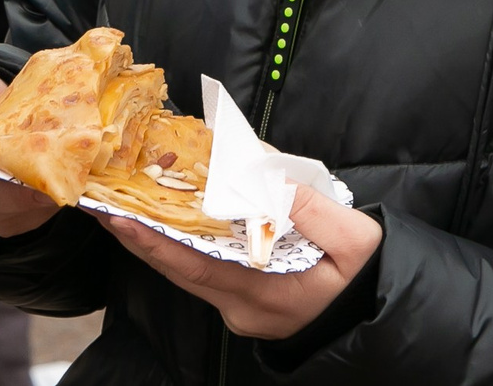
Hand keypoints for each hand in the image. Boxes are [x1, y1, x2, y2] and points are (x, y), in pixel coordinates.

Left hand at [100, 180, 379, 339]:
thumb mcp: (355, 239)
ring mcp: (243, 311)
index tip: (118, 217)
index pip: (193, 266)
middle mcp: (244, 309)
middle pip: (180, 269)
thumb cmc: (371, 279)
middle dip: (141, 235)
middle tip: (104, 203)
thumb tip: (261, 176)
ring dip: (160, 238)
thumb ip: (308, 207)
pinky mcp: (248, 305)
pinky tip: (173, 218)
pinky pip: (207, 271)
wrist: (388, 315)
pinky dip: (186, 244)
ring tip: (128, 203)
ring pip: (190, 271)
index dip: (152, 241)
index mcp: (264, 295)